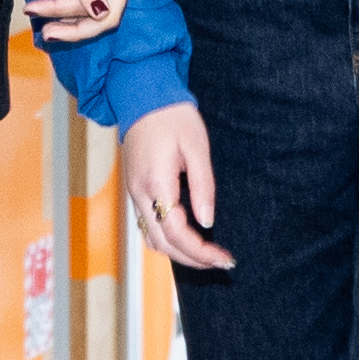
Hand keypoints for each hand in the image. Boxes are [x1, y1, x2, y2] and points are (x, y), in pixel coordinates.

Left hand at [25, 0, 132, 42]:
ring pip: (102, 15)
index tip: (32, 9)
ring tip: (48, 30)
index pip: (93, 2)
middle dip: (75, 30)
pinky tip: (59, 20)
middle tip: (46, 34)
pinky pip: (96, 6)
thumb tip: (99, 12)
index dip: (62, 10)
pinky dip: (77, 15)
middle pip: (107, 17)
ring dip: (74, 25)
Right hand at [117, 101, 228, 272]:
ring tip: (207, 256)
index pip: (176, 233)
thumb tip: (207, 222)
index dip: (201, 252)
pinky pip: (149, 225)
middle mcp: (139, 194)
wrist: (142, 96)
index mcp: (156, 183)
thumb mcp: (197, 148)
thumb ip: (203, 187)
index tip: (224, 258)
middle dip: (192, 259)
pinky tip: (188, 239)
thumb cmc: (173, 117)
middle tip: (221, 263)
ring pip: (152, 238)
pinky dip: (167, 240)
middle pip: (162, 244)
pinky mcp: (135, 190)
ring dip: (178, 253)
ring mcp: (134, 193)